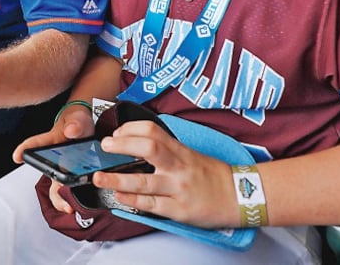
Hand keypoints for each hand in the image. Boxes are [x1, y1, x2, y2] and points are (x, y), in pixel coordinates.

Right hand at [13, 102, 94, 212]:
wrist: (87, 128)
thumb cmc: (77, 123)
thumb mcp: (78, 119)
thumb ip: (74, 124)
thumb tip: (70, 131)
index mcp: (51, 143)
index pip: (35, 145)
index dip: (25, 149)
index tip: (17, 156)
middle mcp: (54, 160)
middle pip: (47, 176)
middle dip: (53, 191)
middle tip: (61, 199)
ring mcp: (63, 169)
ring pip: (57, 189)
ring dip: (61, 200)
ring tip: (69, 207)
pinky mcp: (73, 176)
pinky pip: (70, 190)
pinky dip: (74, 200)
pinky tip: (79, 205)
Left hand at [92, 120, 237, 228]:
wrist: (239, 196)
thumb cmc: (213, 175)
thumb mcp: (191, 154)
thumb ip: (167, 149)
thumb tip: (136, 143)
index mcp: (181, 150)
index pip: (153, 131)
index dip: (131, 129)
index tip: (116, 133)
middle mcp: (178, 167)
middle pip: (148, 149)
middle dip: (123, 145)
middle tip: (105, 146)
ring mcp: (178, 189)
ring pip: (144, 182)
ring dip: (117, 180)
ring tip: (99, 179)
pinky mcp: (178, 210)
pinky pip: (152, 205)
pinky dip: (132, 201)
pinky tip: (119, 197)